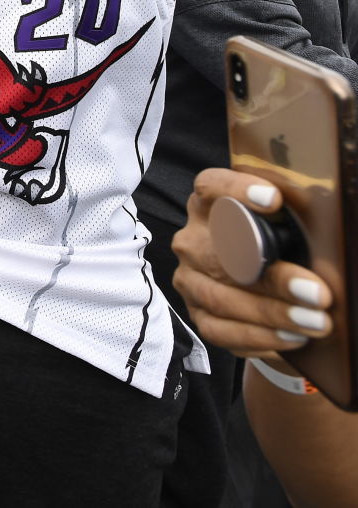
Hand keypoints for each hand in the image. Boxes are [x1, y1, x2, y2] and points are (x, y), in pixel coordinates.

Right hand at [172, 168, 333, 360]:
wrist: (270, 293)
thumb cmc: (285, 249)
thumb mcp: (293, 225)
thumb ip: (301, 212)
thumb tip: (332, 208)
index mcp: (211, 205)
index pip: (211, 186)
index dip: (237, 191)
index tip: (274, 201)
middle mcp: (194, 240)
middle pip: (222, 255)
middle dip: (274, 278)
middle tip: (317, 292)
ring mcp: (191, 279)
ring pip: (222, 298)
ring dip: (274, 313)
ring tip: (317, 322)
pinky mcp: (198, 314)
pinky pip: (222, 330)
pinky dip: (260, 337)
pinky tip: (293, 337)